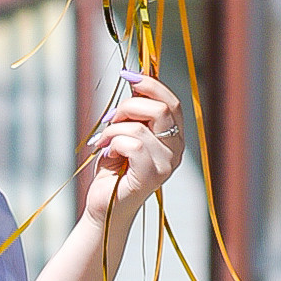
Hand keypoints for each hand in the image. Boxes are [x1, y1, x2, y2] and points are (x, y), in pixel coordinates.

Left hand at [84, 72, 185, 225]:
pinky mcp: (151, 176)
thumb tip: (134, 77)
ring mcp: (167, 165)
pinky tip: (108, 154)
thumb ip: (135, 111)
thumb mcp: (125, 131)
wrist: (104, 205)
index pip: (172, 102)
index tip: (128, 75)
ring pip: (141, 127)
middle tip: (109, 119)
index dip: (151, 84)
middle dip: (128, 106)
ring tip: (105, 142)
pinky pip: (134, 145)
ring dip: (114, 129)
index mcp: (174, 138)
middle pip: (161, 109)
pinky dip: (114, 143)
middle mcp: (176, 151)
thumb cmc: (114, 168)